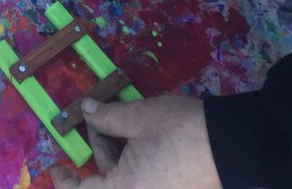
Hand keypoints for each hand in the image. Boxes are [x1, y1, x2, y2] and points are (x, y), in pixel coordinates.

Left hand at [52, 95, 221, 188]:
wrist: (235, 146)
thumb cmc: (182, 132)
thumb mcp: (140, 117)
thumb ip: (108, 117)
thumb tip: (86, 110)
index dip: (66, 181)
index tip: (57, 165)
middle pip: (106, 182)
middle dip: (99, 150)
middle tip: (99, 119)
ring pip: (126, 180)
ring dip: (117, 154)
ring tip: (123, 121)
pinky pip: (144, 180)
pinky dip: (135, 162)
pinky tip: (139, 137)